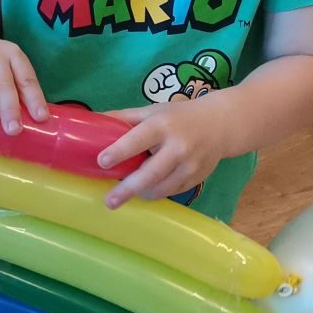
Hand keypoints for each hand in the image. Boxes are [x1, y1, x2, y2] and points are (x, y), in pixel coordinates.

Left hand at [98, 96, 237, 207]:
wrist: (221, 125)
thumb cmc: (179, 116)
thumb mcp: (152, 111)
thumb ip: (123, 118)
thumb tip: (91, 122)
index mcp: (162, 126)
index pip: (138, 140)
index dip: (120, 151)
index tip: (102, 161)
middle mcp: (178, 146)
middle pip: (150, 173)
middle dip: (128, 188)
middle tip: (109, 201)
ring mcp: (190, 165)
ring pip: (162, 188)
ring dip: (142, 193)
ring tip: (126, 195)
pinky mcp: (197, 178)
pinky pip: (173, 192)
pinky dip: (158, 193)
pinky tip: (147, 190)